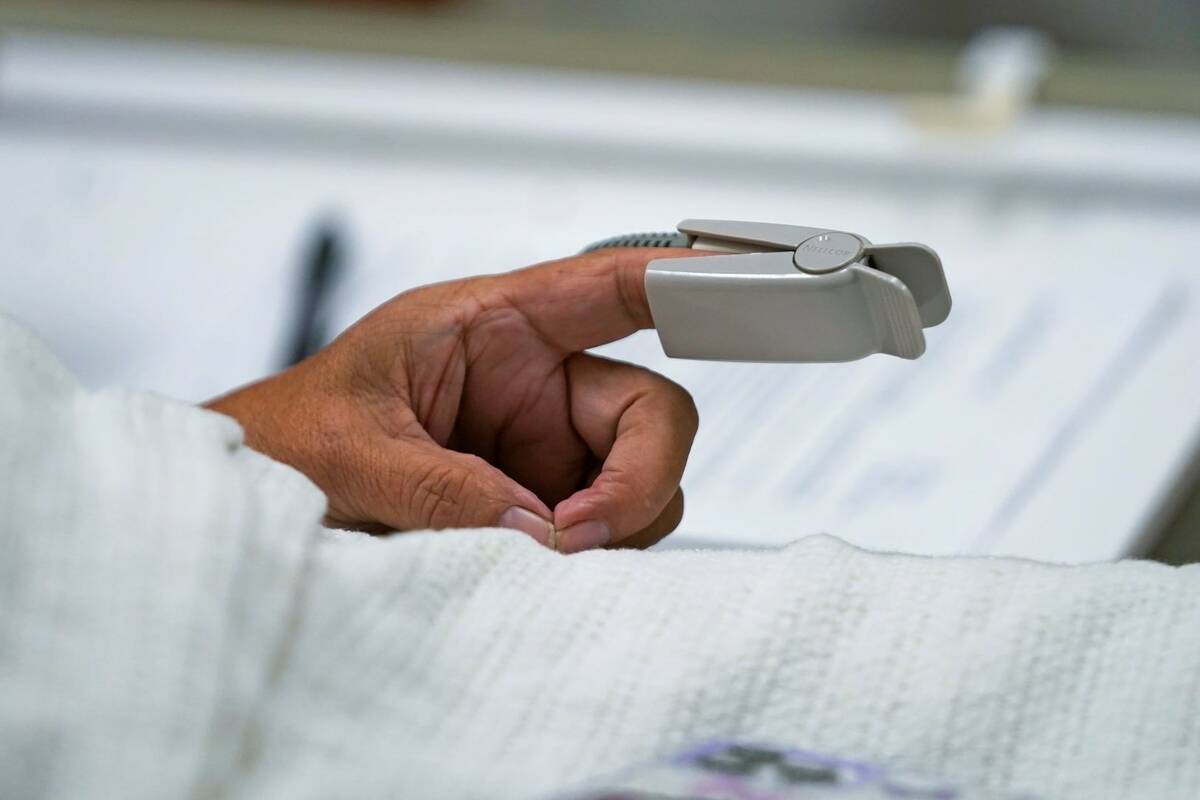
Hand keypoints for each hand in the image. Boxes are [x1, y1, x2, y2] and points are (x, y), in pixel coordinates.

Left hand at [206, 249, 700, 552]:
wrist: (255, 497)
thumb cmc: (290, 436)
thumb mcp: (352, 449)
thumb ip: (442, 486)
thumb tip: (537, 531)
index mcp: (493, 327)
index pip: (609, 289)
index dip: (686, 284)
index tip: (748, 287)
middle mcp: (537, 384)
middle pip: (653, 415)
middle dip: (638, 479)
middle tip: (576, 532)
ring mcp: (547, 451)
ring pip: (643, 485)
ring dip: (611, 529)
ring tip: (529, 557)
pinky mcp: (543, 507)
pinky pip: (607, 533)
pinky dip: (591, 561)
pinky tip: (532, 572)